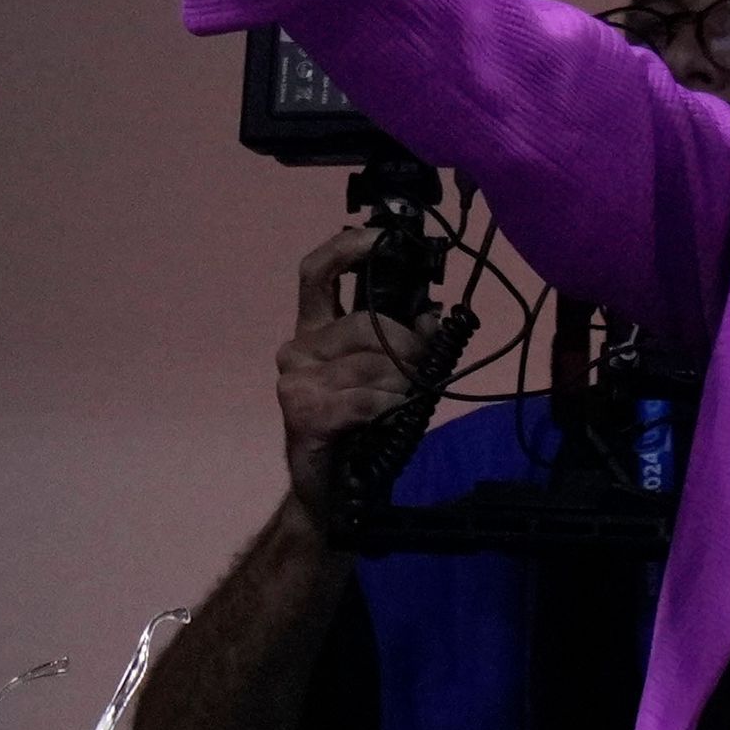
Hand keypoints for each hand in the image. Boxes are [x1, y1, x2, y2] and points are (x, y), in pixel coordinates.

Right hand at [280, 225, 431, 525]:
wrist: (329, 491)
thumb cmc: (359, 428)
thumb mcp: (388, 376)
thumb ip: (406, 342)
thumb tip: (435, 313)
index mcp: (315, 329)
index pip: (318, 271)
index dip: (350, 246)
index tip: (386, 237)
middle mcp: (297, 347)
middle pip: (363, 323)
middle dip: (408, 343)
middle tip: (426, 364)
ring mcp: (294, 379)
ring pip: (369, 363)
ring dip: (402, 383)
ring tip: (405, 401)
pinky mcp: (301, 410)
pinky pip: (362, 398)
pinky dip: (387, 406)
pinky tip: (390, 416)